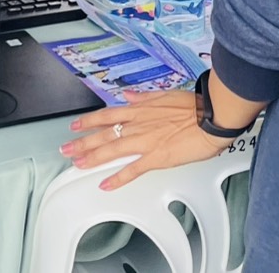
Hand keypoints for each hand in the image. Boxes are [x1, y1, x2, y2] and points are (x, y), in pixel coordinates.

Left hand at [59, 90, 230, 191]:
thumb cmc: (195, 107)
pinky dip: (117, 178)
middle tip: (66, 149)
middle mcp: (138, 125)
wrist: (212, 117)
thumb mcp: (165, 94)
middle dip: (82, 142)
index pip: (107, 115)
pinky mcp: (157, 157)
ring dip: (92, 157)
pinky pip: (132, 169)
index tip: (76, 126)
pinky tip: (105, 183)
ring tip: (77, 164)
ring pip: (112, 150)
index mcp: (140, 110)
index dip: (89, 121)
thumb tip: (128, 95)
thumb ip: (144, 96)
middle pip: (104, 134)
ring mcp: (145, 141)